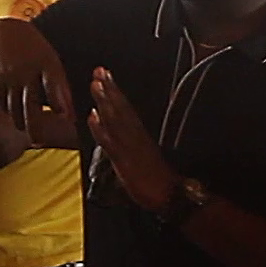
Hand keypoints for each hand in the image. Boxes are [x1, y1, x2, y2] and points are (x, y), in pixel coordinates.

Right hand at [0, 18, 72, 134]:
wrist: (2, 35)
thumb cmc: (35, 51)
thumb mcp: (51, 61)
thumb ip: (60, 86)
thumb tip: (69, 115)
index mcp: (46, 64)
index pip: (53, 84)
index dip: (59, 101)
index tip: (65, 117)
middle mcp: (26, 71)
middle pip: (30, 104)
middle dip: (34, 125)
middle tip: (38, 140)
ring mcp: (10, 77)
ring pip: (14, 108)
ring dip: (21, 121)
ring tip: (30, 132)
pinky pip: (3, 104)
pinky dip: (10, 111)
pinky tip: (16, 114)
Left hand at [86, 68, 176, 211]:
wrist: (172, 196)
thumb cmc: (157, 179)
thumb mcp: (144, 158)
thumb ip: (132, 144)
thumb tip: (118, 129)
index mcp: (140, 136)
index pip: (126, 109)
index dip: (115, 92)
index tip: (106, 75)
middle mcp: (136, 137)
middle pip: (121, 109)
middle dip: (109, 89)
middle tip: (99, 70)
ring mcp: (130, 148)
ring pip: (116, 121)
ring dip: (105, 102)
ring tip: (96, 84)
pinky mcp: (125, 162)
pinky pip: (112, 143)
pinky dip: (101, 129)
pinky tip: (93, 116)